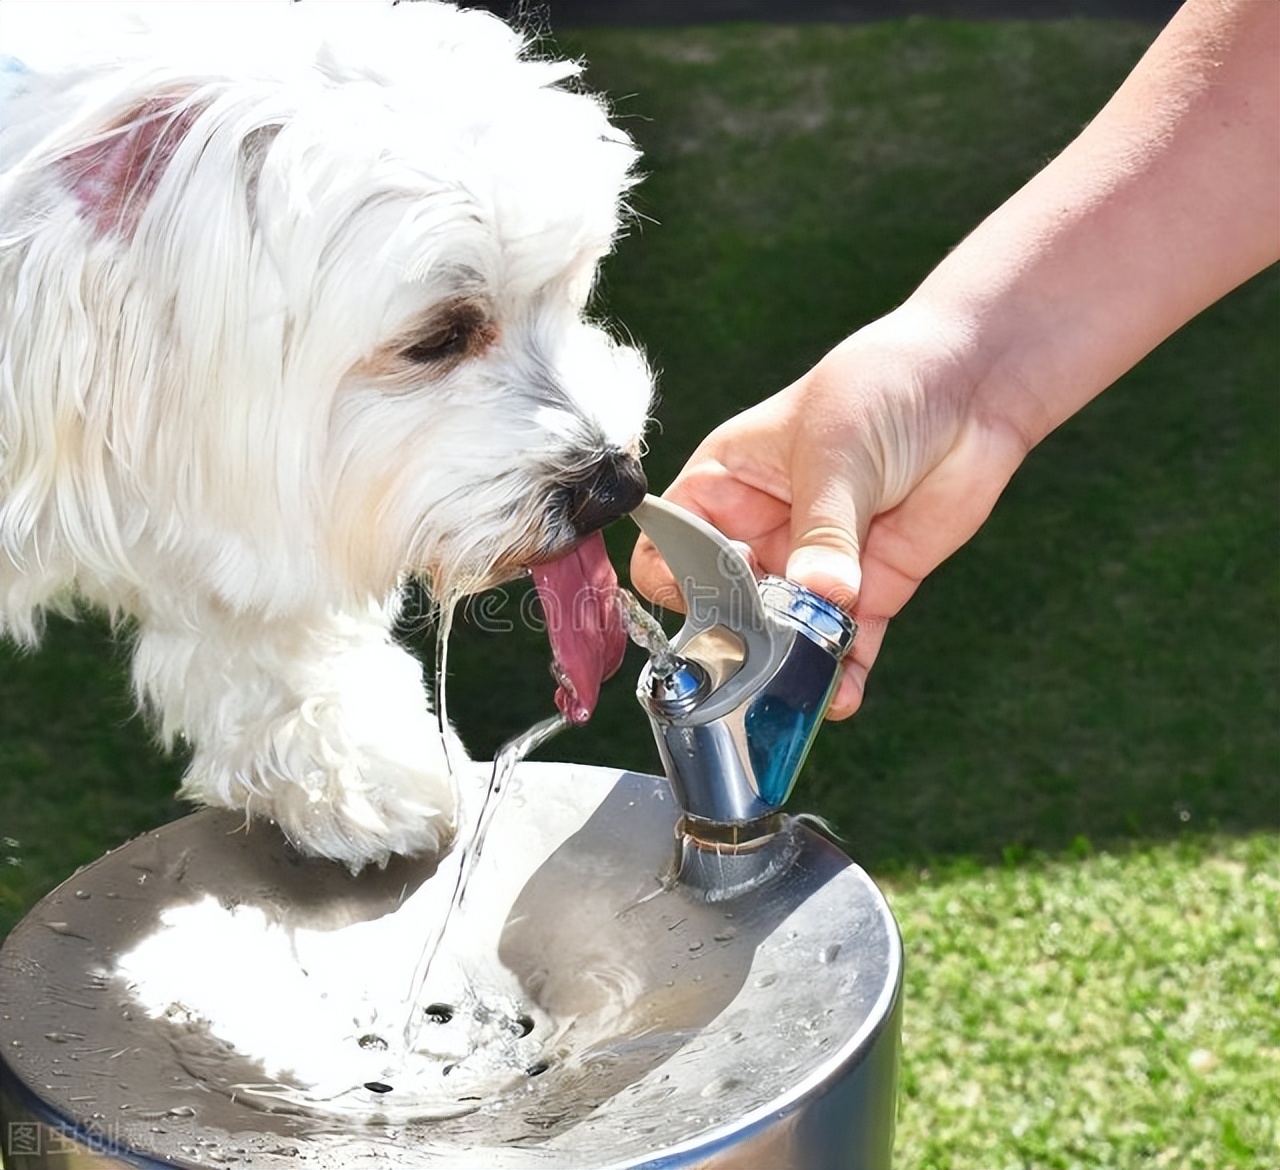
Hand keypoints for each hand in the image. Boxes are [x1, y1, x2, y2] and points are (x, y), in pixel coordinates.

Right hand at [630, 307, 1031, 718]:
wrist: (972, 385)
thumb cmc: (882, 386)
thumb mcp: (837, 452)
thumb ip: (824, 530)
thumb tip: (820, 594)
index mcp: (725, 483)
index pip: (671, 543)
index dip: (679, 576)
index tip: (716, 593)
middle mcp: (759, 529)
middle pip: (726, 602)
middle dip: (740, 635)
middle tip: (763, 653)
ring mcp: (812, 564)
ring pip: (784, 631)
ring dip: (790, 664)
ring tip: (802, 688)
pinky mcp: (866, 588)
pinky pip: (844, 643)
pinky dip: (842, 674)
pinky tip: (840, 694)